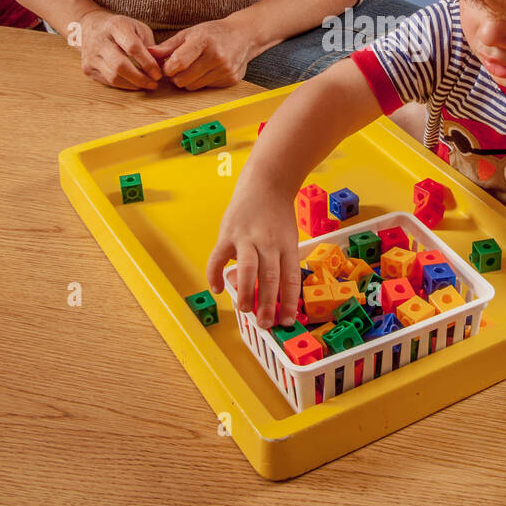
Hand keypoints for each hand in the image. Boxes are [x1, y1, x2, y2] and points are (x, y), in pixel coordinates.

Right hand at [78, 9, 163, 89]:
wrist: (89, 27)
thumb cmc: (120, 28)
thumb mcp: (137, 27)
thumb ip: (149, 44)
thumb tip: (159, 64)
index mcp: (115, 26)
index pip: (132, 47)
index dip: (147, 62)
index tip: (158, 73)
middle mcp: (100, 41)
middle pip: (120, 65)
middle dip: (140, 78)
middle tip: (154, 83)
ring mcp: (91, 56)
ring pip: (113, 77)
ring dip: (133, 84)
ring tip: (147, 85)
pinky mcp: (87, 68)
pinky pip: (108, 82)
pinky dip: (124, 85)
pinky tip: (134, 84)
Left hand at [149, 17, 252, 89]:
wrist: (244, 35)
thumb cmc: (213, 33)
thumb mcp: (190, 33)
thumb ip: (168, 45)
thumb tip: (149, 54)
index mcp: (203, 40)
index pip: (178, 63)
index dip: (168, 68)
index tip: (167, 66)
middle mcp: (216, 56)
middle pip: (183, 79)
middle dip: (176, 76)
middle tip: (178, 68)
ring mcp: (225, 69)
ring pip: (193, 86)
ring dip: (188, 80)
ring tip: (193, 68)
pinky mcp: (230, 79)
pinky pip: (206, 88)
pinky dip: (202, 82)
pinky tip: (207, 70)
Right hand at [206, 174, 301, 327]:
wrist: (267, 181)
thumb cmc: (279, 214)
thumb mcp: (289, 237)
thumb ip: (281, 262)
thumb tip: (277, 296)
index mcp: (287, 245)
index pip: (290, 279)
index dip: (288, 302)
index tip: (287, 321)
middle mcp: (268, 242)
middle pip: (270, 277)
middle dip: (268, 304)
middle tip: (265, 323)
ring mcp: (246, 237)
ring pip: (248, 269)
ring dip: (246, 292)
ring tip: (245, 309)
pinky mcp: (227, 233)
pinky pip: (218, 258)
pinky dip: (215, 275)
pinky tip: (218, 289)